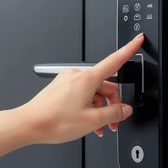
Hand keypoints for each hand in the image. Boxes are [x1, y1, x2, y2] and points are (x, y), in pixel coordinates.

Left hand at [18, 33, 143, 143]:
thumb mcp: (92, 120)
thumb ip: (114, 114)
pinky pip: (82, 94)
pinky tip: (87, 122)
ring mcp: (68, 81)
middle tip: (112, 123)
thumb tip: (125, 110)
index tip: (138, 40)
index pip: (115, 60)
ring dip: (99, 109)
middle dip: (112, 104)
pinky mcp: (62, 88)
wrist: (29, 124)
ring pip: (94, 92)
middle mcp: (78, 75)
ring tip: (98, 127)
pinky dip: (88, 107)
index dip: (129, 49)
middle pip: (106, 85)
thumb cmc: (54, 121)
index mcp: (88, 79)